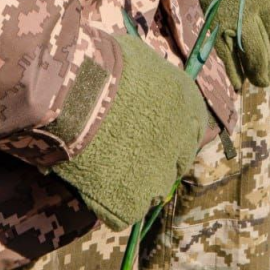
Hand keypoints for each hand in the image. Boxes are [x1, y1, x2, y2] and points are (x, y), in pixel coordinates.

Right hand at [52, 35, 206, 230]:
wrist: (76, 91)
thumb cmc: (100, 64)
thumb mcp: (137, 58)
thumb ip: (147, 77)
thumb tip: (139, 78)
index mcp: (187, 102)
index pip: (193, 128)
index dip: (172, 135)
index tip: (153, 136)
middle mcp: (183, 138)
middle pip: (177, 162)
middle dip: (158, 162)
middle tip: (129, 158)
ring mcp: (160, 173)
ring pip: (154, 190)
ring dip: (136, 185)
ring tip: (108, 173)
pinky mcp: (133, 200)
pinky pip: (125, 211)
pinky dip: (110, 204)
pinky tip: (94, 187)